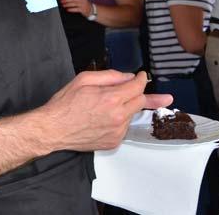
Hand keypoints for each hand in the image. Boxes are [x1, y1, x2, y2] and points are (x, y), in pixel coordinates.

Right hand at [40, 70, 171, 151]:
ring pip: (131, 116)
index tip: (143, 76)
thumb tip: (128, 77)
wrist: (53, 129)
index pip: (137, 87)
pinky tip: (103, 119)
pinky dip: (119, 122)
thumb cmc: (64, 104)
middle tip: (164, 96)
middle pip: (141, 102)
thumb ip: (109, 76)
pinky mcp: (113, 142)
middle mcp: (118, 116)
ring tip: (109, 107)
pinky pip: (123, 128)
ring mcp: (117, 132)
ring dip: (127, 108)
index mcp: (111, 98)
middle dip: (147, 95)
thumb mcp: (83, 79)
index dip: (142, 79)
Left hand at [60, 0, 91, 17]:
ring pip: (74, 4)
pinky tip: (67, 9)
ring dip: (67, 4)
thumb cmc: (84, 4)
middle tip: (61, 1)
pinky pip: (76, 9)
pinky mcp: (83, 9)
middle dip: (66, 0)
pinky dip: (71, 9)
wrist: (92, 10)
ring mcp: (83, 4)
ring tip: (63, 5)